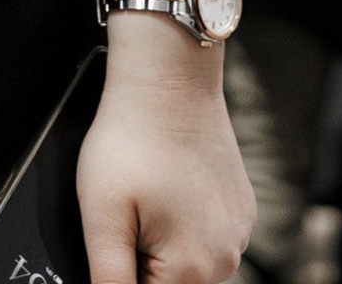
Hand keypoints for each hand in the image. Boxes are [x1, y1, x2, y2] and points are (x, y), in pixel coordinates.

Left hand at [76, 20, 252, 283]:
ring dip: (162, 239)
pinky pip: (206, 231)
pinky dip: (184, 217)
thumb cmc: (131, 137)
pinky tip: (167, 181)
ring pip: (189, 259)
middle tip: (128, 206)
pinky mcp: (241, 207)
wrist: (168, 78)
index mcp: (193, 270)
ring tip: (146, 189)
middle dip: (142, 257)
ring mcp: (238, 232)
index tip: (119, 231)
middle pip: (171, 283)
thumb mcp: (100, 213)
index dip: (122, 270)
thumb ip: (109, 276)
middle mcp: (226, 260)